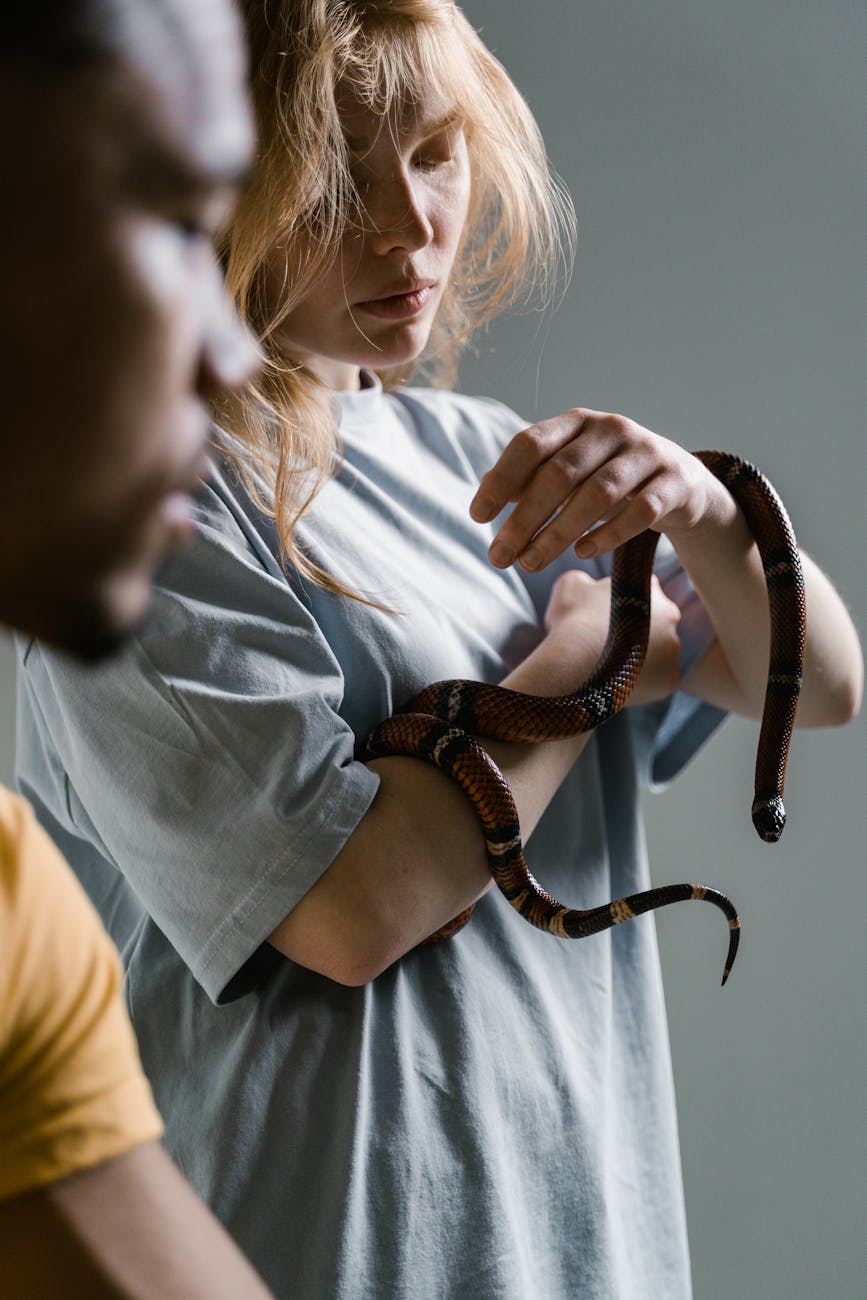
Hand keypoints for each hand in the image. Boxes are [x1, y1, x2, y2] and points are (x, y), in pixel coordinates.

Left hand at [471, 408, 731, 571]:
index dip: (501, 480)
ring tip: (531, 564)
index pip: (530, 444)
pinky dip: (608, 534)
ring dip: (558, 533)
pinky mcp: (675, 482)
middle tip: (499, 557)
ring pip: (598, 494)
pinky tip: (583, 553)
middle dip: (524, 519)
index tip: (477, 516)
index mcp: (577, 423)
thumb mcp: (569, 474)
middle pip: (560, 474)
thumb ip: (529, 480)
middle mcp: (611, 429)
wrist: (681, 484)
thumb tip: (484, 491)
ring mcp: (647, 453)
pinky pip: (641, 511)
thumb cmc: (610, 479)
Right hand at [543, 570, 681, 706]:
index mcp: (648, 588)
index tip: (609, 618)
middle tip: (610, 645)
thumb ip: (587, 581)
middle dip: (638, 633)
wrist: (573, 663)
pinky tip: (622, 682)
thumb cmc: (572, 622)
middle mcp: (670, 615)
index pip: (643, 593)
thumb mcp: (571, 585)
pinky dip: (644, 682)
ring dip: (642, 658)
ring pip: (660, 653)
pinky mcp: (670, 678)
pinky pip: (659, 680)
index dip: (624, 606)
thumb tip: (588, 585)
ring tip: (613, 667)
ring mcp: (673, 648)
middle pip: (657, 624)